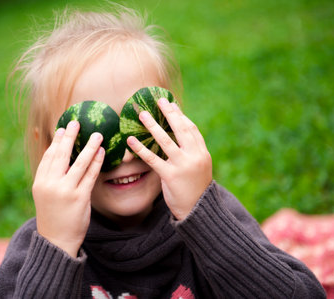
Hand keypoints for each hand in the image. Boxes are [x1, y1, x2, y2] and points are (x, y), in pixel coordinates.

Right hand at [32, 121, 104, 256]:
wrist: (56, 241)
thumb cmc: (52, 215)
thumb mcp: (44, 195)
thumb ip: (50, 176)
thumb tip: (58, 157)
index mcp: (40, 182)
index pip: (48, 157)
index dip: (56, 142)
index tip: (62, 129)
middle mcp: (51, 184)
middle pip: (62, 155)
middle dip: (70, 137)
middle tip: (77, 122)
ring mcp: (65, 191)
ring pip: (79, 163)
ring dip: (89, 147)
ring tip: (97, 134)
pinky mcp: (80, 198)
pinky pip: (90, 176)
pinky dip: (97, 162)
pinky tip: (102, 153)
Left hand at [127, 98, 211, 219]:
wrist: (198, 210)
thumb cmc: (195, 187)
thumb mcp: (199, 167)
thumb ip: (191, 152)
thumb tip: (180, 137)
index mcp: (202, 153)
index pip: (191, 129)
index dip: (181, 115)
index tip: (172, 104)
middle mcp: (194, 156)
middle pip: (180, 129)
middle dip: (169, 113)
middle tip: (159, 100)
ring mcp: (182, 165)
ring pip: (165, 140)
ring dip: (152, 126)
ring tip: (142, 115)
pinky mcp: (170, 176)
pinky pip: (153, 159)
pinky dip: (141, 149)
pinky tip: (131, 140)